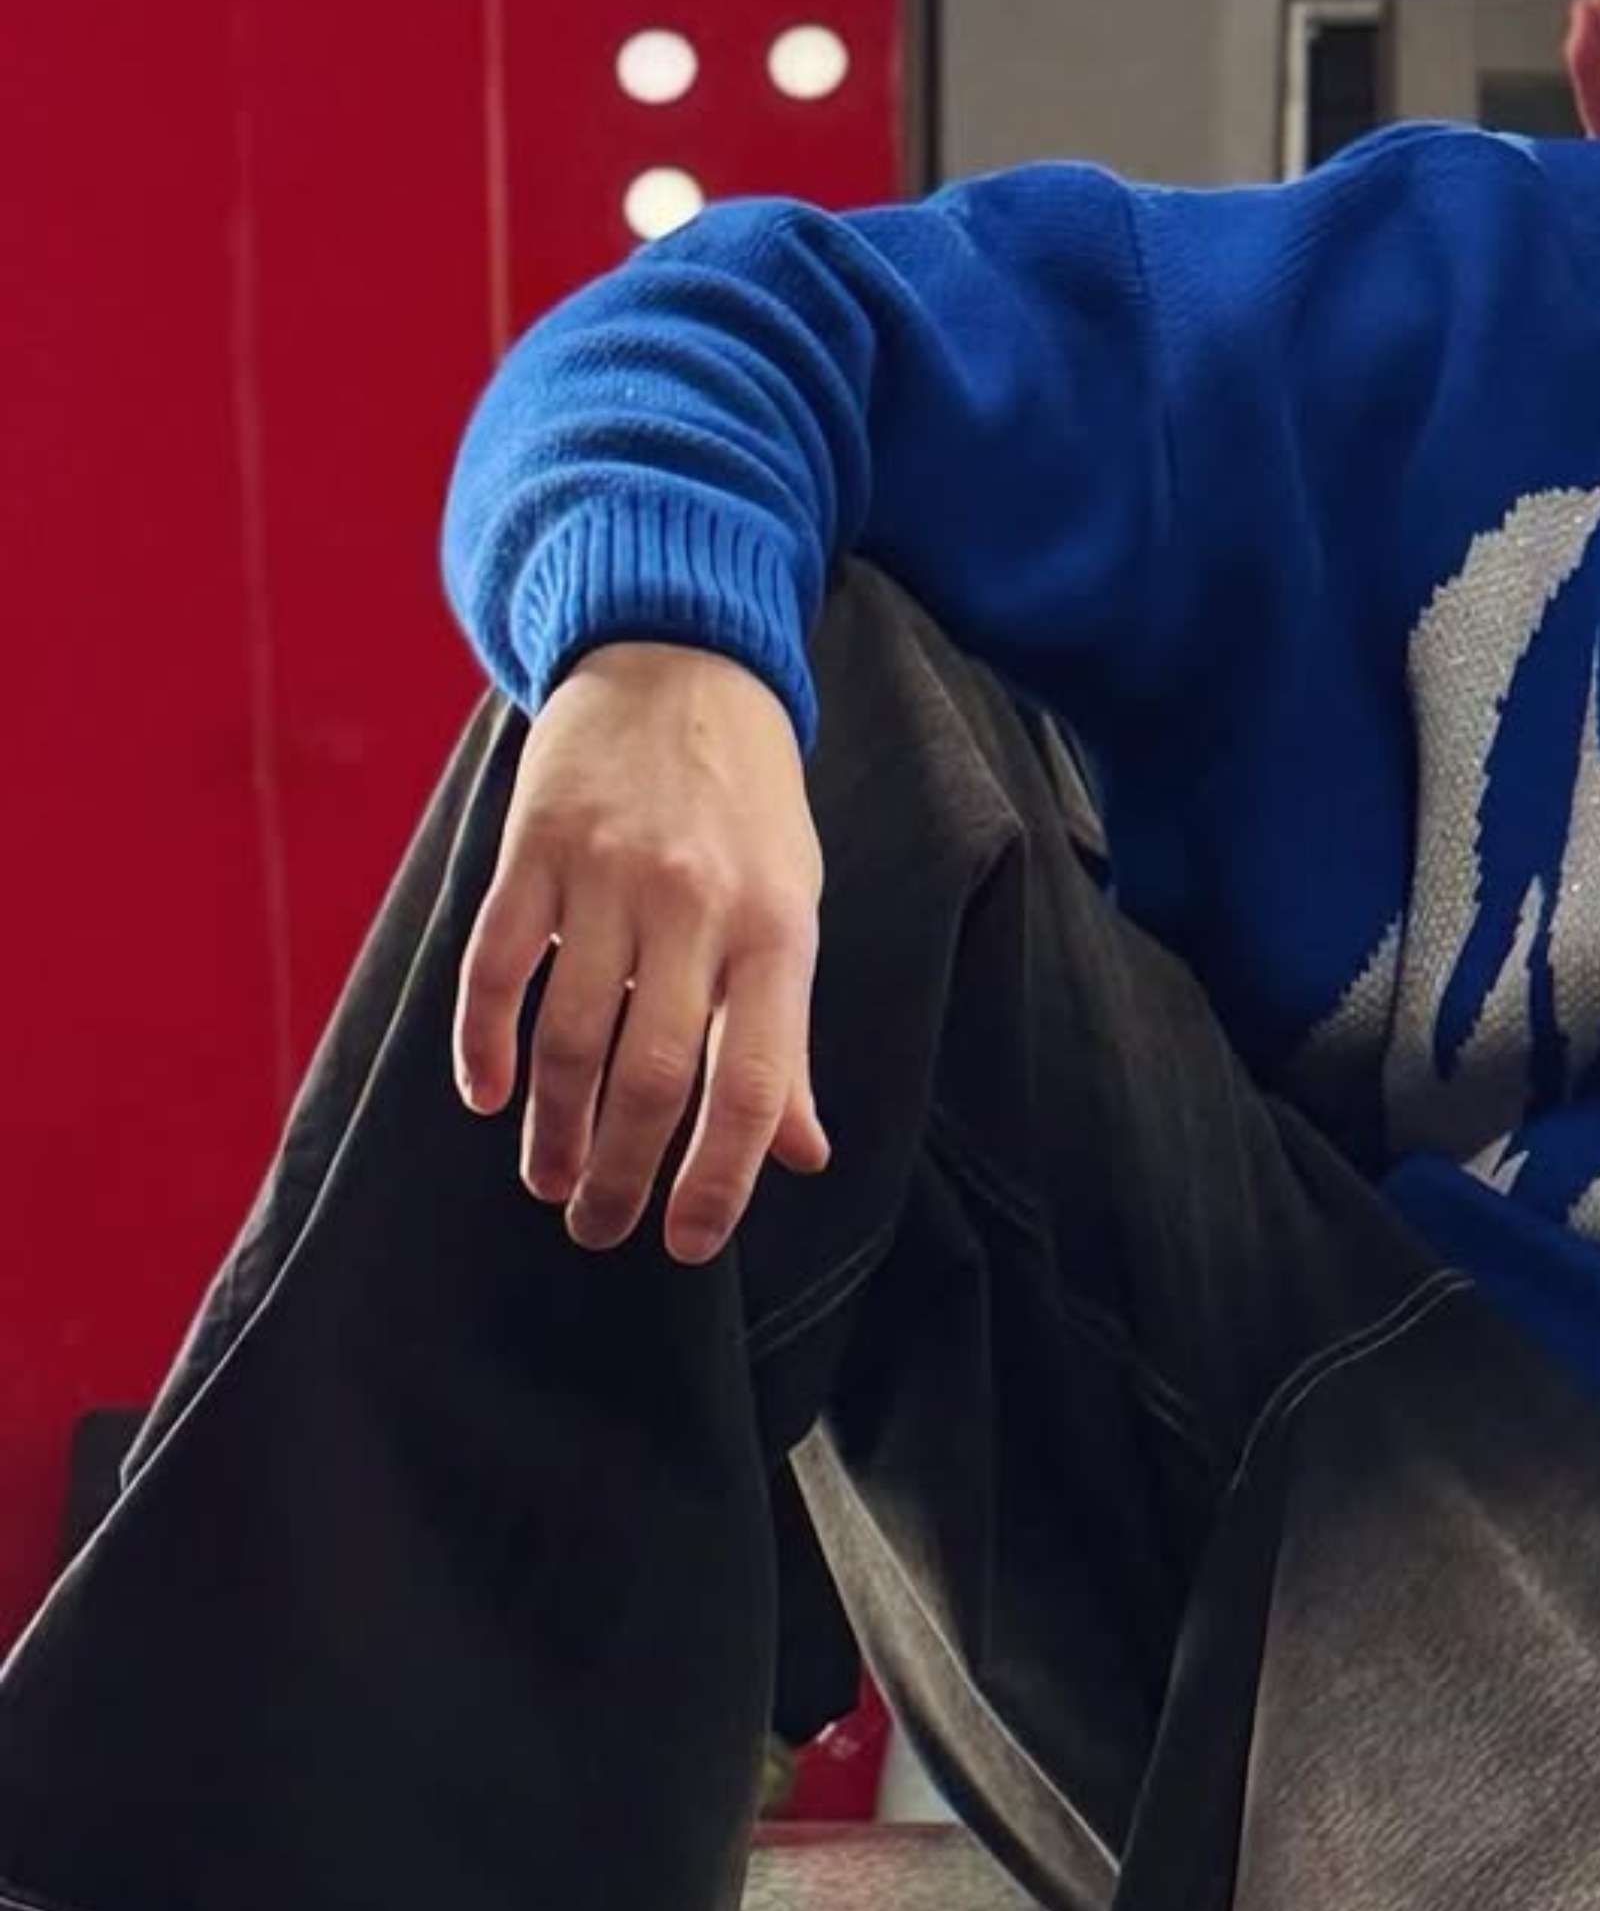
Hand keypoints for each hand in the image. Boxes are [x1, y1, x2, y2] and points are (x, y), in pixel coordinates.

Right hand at [455, 640, 829, 1262]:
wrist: (682, 667)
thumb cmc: (749, 814)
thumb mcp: (793, 913)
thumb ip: (787, 1038)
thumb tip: (803, 1155)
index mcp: (779, 933)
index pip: (752, 1084)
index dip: (718, 1178)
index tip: (686, 1244)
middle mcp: (698, 906)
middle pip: (650, 1075)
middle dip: (619, 1172)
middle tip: (596, 1229)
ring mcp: (610, 874)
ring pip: (569, 1033)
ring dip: (553, 1127)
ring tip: (548, 1181)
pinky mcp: (534, 846)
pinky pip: (495, 964)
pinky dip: (484, 1043)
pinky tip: (489, 1097)